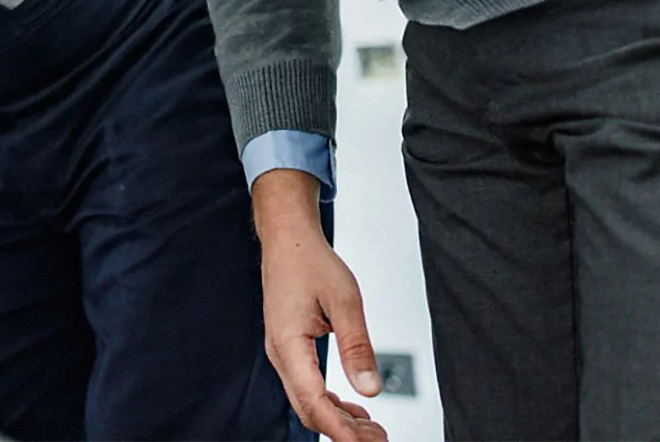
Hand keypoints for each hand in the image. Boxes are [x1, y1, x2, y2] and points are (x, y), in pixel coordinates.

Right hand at [252, 168, 387, 441]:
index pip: (314, 401)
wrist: (287, 239)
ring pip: (306, 402)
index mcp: (288, 343)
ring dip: (337, 420)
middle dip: (342, 432)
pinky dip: (330, 404)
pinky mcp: (289, 349)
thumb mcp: (344, 300)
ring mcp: (282, 353)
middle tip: (379, 438)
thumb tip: (370, 388)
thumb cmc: (310, 262)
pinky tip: (354, 409)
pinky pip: (306, 388)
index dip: (341, 430)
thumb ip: (357, 346)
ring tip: (372, 430)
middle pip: (308, 410)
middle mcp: (280, 353)